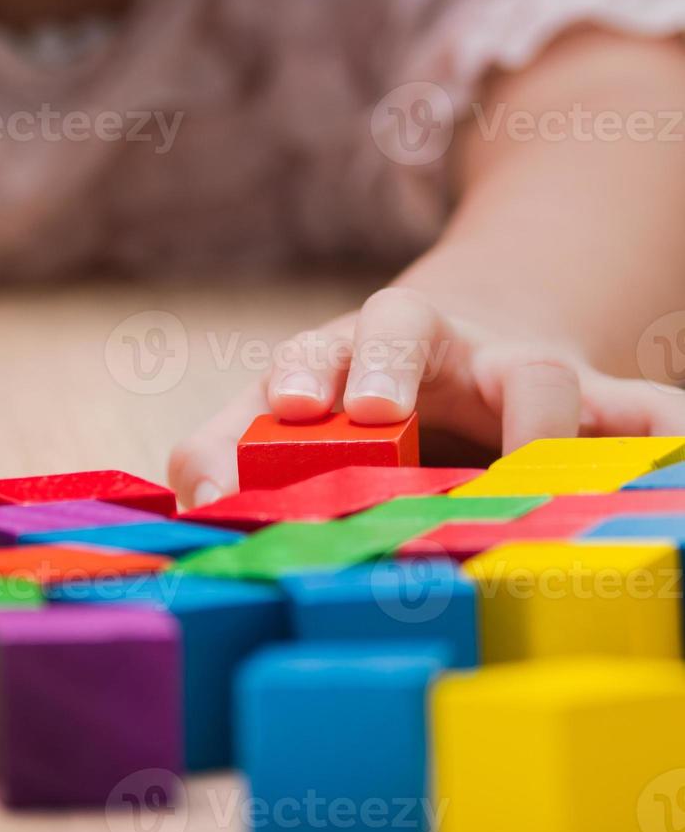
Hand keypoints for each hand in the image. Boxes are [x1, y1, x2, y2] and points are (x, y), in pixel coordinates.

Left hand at [169, 286, 684, 505]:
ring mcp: (522, 373)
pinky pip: (648, 414)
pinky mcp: (599, 407)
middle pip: (409, 330)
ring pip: (537, 372)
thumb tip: (194, 502)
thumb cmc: (357, 406)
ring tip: (529, 472)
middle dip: (388, 362)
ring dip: (537, 415)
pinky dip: (665, 436)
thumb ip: (224, 450)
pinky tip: (670, 461)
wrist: (470, 358)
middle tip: (373, 410)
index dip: (304, 371)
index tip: (289, 408)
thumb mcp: (285, 421)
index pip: (320, 346)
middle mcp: (437, 352)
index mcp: (354, 355)